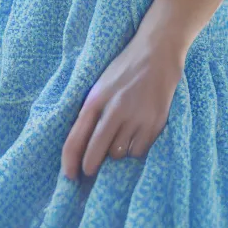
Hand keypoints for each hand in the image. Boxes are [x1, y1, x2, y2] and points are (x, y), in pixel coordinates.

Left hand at [61, 29, 185, 179]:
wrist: (158, 51)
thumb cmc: (126, 67)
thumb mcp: (101, 84)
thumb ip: (92, 111)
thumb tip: (83, 145)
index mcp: (95, 99)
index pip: (75, 140)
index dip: (70, 163)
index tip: (71, 176)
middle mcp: (115, 110)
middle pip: (96, 153)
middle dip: (91, 166)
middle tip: (91, 170)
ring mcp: (137, 116)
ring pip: (119, 154)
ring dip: (117, 152)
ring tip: (120, 138)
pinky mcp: (155, 121)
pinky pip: (139, 150)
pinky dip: (135, 148)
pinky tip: (136, 134)